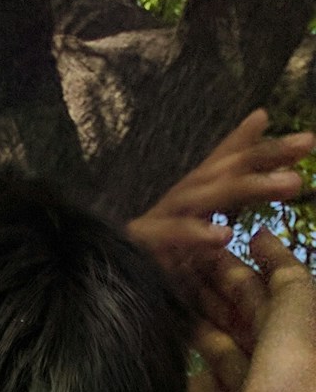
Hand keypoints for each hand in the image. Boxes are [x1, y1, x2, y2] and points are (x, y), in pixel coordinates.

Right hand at [127, 109, 312, 297]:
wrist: (98, 275)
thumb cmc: (151, 246)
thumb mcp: (196, 209)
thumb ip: (226, 167)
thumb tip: (259, 116)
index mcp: (193, 192)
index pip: (231, 162)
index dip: (267, 149)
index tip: (307, 142)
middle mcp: (180, 198)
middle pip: (226, 170)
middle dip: (266, 157)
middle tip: (306, 148)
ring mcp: (162, 219)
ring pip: (208, 196)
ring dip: (248, 187)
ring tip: (289, 185)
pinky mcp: (143, 244)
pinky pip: (172, 237)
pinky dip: (196, 236)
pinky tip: (224, 236)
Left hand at [173, 233, 315, 391]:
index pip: (219, 360)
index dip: (198, 340)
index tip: (173, 324)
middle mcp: (273, 362)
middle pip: (232, 319)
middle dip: (207, 297)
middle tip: (181, 272)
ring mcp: (288, 332)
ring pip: (251, 293)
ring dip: (228, 270)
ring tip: (203, 246)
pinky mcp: (299, 304)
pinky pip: (283, 270)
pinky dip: (270, 252)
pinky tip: (256, 234)